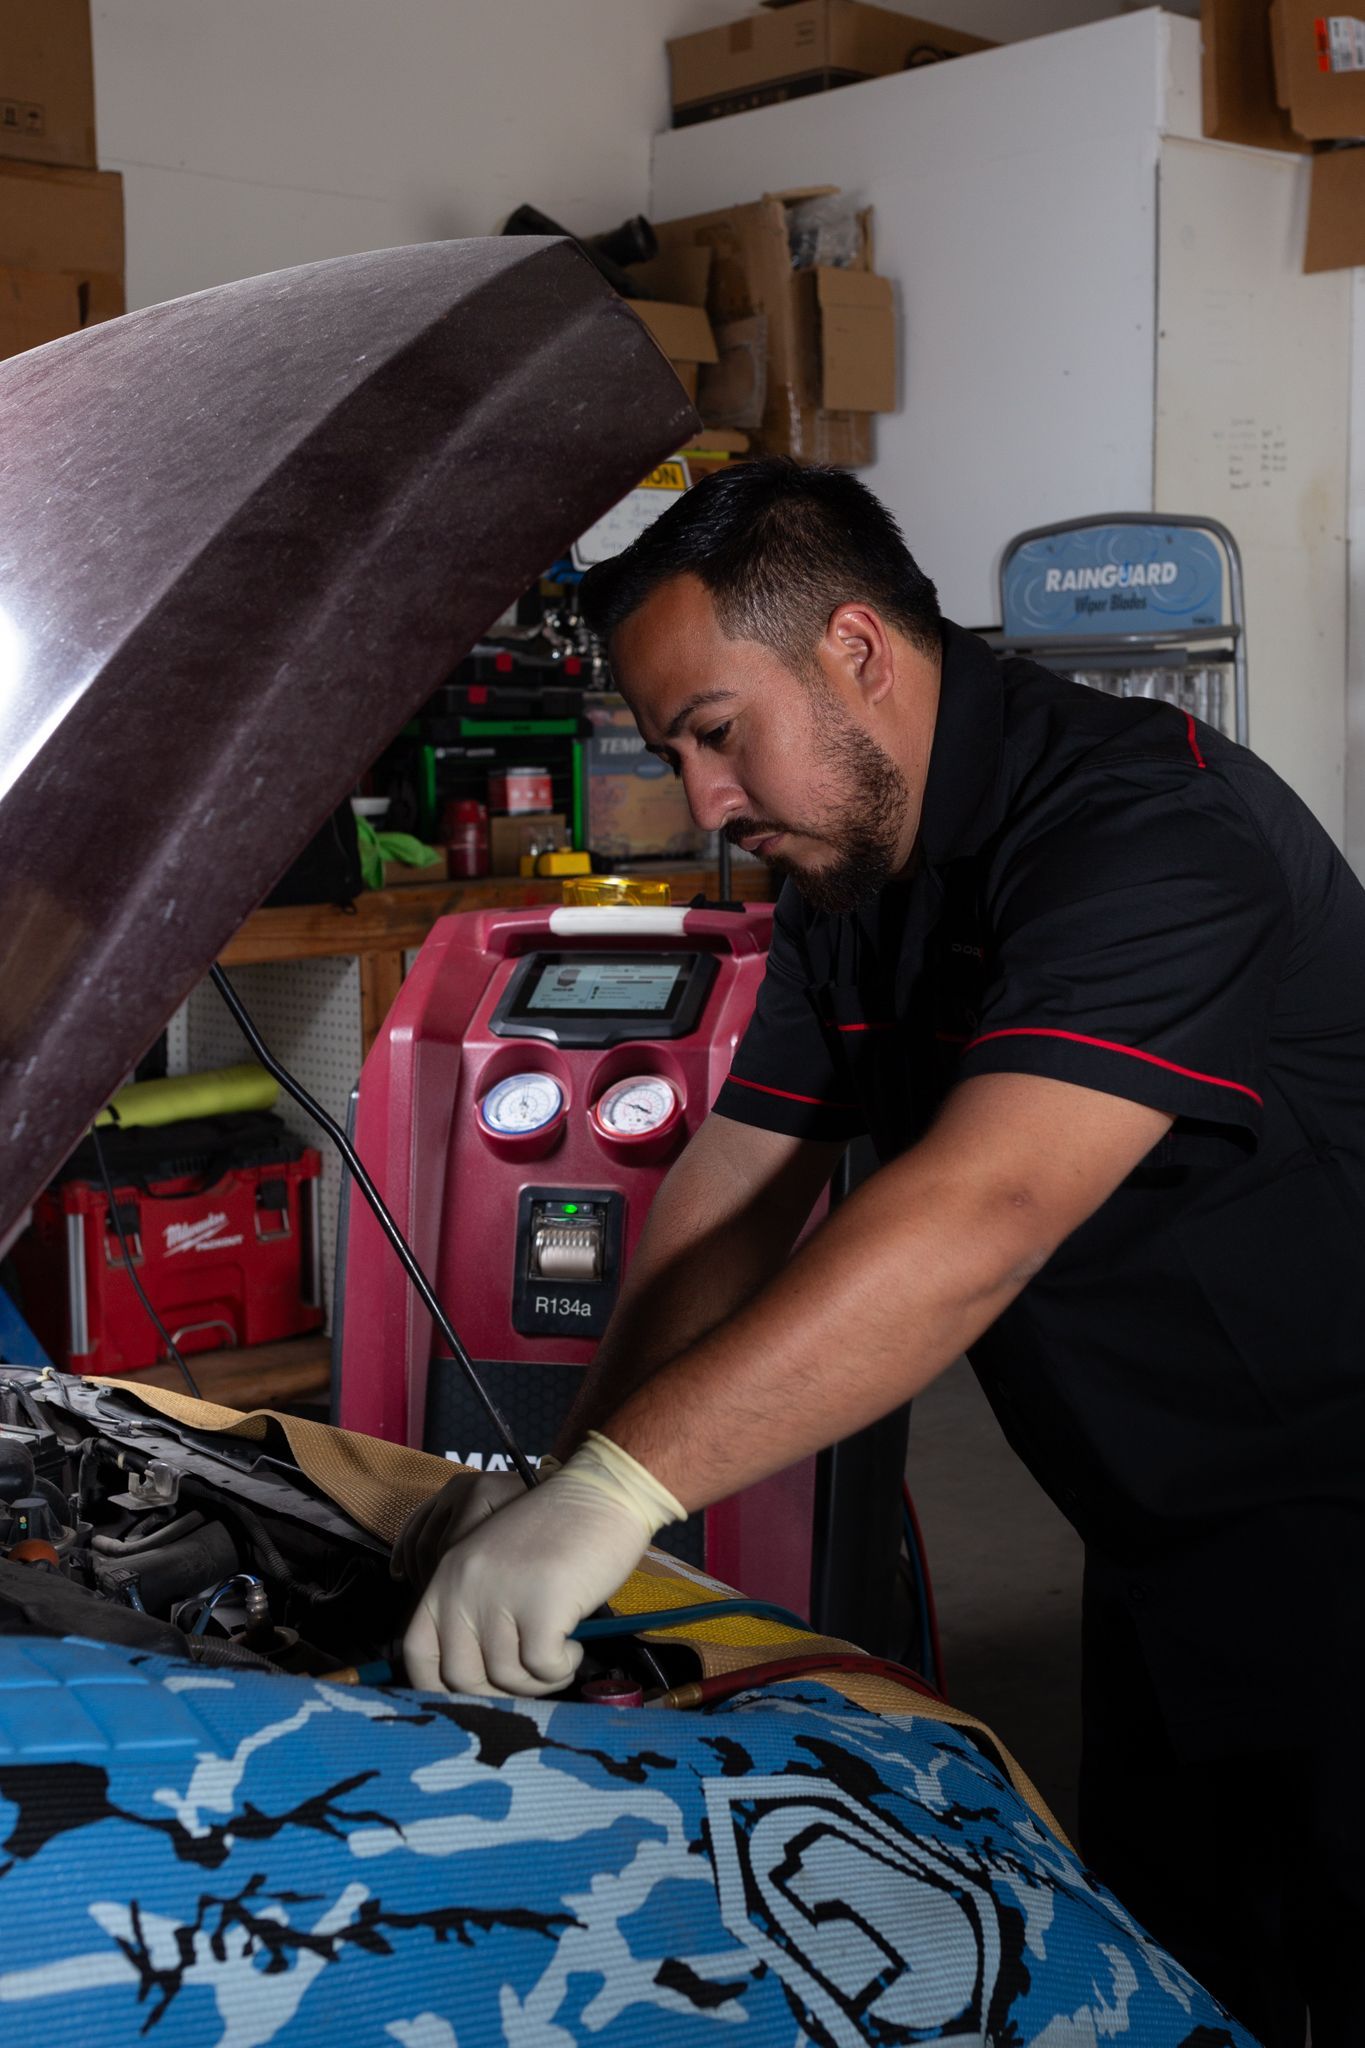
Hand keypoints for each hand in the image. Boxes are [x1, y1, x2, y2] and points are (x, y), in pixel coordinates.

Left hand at [402, 1434, 683, 1696]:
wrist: (601, 1493)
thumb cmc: (555, 1534)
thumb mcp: (495, 1567)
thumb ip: (474, 1612)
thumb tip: (474, 1684)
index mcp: (446, 1575)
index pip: (416, 1652)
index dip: (440, 1687)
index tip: (479, 1691)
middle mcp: (463, 1585)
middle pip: (462, 1677)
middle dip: (502, 1690)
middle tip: (533, 1673)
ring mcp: (500, 1595)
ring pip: (507, 1677)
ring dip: (539, 1680)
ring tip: (561, 1652)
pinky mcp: (542, 1605)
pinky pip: (543, 1668)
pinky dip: (562, 1667)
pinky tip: (573, 1645)